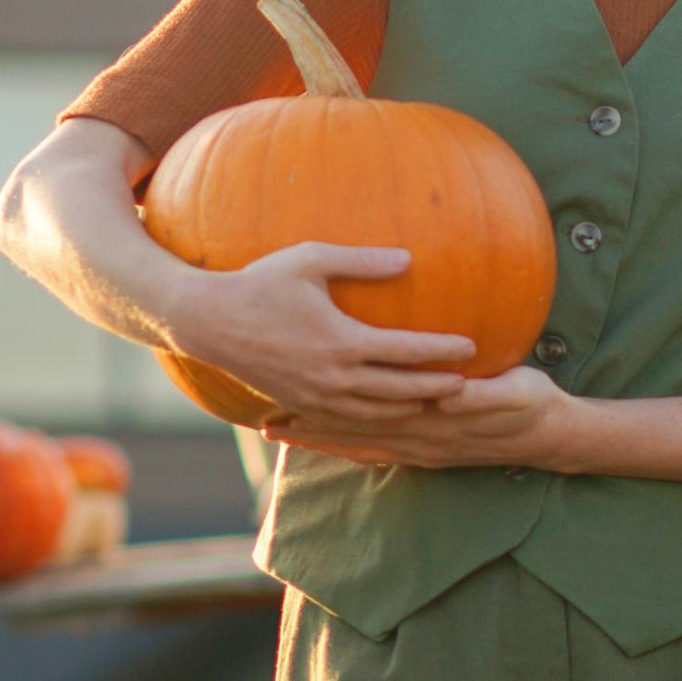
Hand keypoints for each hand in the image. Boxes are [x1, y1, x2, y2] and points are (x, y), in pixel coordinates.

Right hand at [182, 242, 476, 426]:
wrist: (208, 322)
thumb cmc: (260, 282)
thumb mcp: (310, 260)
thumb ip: (362, 261)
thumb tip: (408, 259)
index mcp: (342, 342)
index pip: (406, 351)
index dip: (443, 351)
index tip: (472, 346)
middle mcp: (334, 378)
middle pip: (401, 391)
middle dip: (438, 388)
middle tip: (470, 384)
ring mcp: (318, 398)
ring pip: (379, 413)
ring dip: (412, 408)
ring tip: (438, 400)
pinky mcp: (303, 406)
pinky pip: (351, 421)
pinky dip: (379, 420)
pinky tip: (394, 414)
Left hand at [267, 365, 579, 470]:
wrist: (549, 435)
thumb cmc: (530, 404)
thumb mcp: (512, 393)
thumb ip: (480, 396)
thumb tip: (448, 393)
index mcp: (432, 422)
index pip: (368, 417)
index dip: (328, 411)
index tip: (291, 401)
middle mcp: (419, 442)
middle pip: (353, 436)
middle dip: (309, 428)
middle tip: (264, 423)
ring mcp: (421, 451)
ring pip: (360, 447)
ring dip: (320, 441)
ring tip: (280, 434)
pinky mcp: (428, 453)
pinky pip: (378, 453)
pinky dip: (349, 450)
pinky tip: (329, 445)